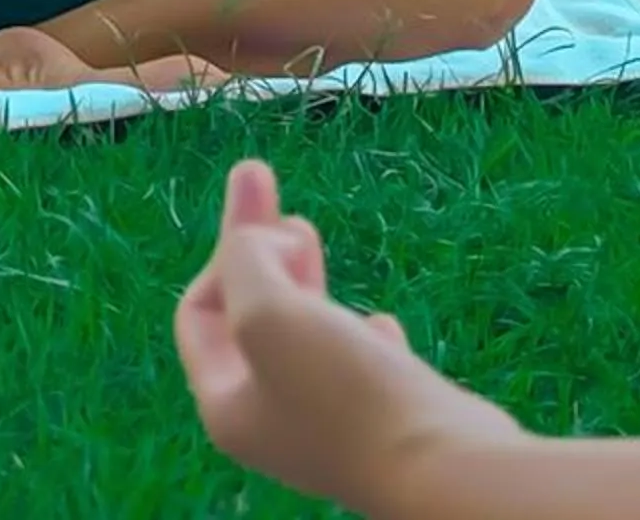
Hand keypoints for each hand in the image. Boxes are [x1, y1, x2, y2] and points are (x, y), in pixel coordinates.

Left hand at [177, 160, 526, 510]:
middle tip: (258, 174)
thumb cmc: (344, 390)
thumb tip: (259, 242)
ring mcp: (327, 425)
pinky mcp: (383, 423)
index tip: (276, 226)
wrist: (441, 466)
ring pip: (300, 333)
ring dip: (300, 278)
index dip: (225, 252)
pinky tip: (379, 323)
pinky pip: (356, 365)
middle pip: (246, 314)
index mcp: (227, 404)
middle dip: (253, 245)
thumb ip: (244, 261)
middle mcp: (269, 422)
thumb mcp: (267, 310)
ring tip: (306, 234)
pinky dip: (357, 332)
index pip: (199, 311)